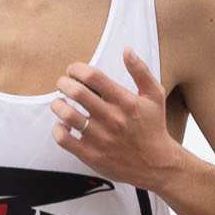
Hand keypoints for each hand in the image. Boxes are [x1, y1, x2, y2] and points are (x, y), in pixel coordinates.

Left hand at [49, 50, 183, 189]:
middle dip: (63, 82)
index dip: (76, 69)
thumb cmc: (153, 127)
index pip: (93, 76)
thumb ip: (140, 71)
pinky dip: (58, 129)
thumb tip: (127, 50)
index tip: (73, 70)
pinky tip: (63, 125)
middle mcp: (112, 118)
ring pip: (67, 115)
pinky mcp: (92, 155)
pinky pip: (64, 139)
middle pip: (76, 92)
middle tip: (62, 83)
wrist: (156, 165)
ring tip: (59, 102)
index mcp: (125, 101)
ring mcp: (101, 138)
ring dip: (57, 104)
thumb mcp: (155, 96)